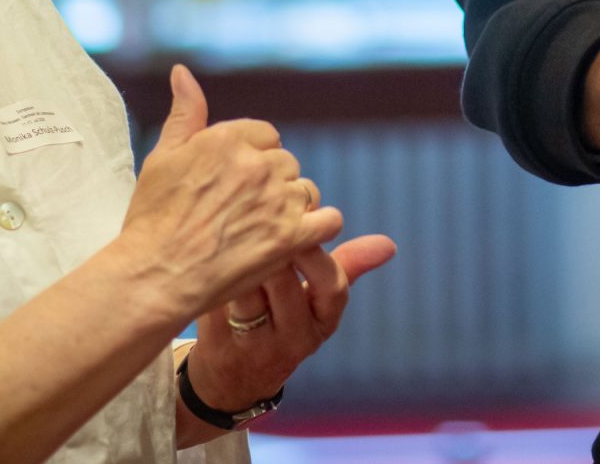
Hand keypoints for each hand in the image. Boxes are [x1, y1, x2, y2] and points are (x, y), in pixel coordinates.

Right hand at [114, 64, 342, 323]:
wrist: (153, 278)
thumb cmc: (151, 221)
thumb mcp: (162, 157)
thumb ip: (185, 113)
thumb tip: (182, 71)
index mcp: (227, 139)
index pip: (266, 135)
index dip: (253, 160)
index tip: (235, 185)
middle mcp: (257, 164)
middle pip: (286, 163)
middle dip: (271, 184)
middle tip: (244, 212)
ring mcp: (276, 200)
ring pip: (306, 190)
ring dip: (292, 207)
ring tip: (262, 230)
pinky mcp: (291, 237)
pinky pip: (328, 220)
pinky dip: (318, 229)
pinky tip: (297, 239)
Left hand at [186, 235, 397, 412]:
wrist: (232, 382)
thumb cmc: (281, 322)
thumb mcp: (317, 303)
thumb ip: (347, 265)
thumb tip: (389, 244)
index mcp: (322, 322)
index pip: (332, 286)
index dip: (318, 254)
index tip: (304, 226)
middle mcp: (293, 339)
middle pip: (284, 285)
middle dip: (273, 247)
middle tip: (260, 216)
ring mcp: (256, 346)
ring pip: (248, 293)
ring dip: (241, 258)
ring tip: (235, 231)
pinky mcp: (219, 345)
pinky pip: (217, 301)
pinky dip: (213, 273)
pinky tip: (210, 252)